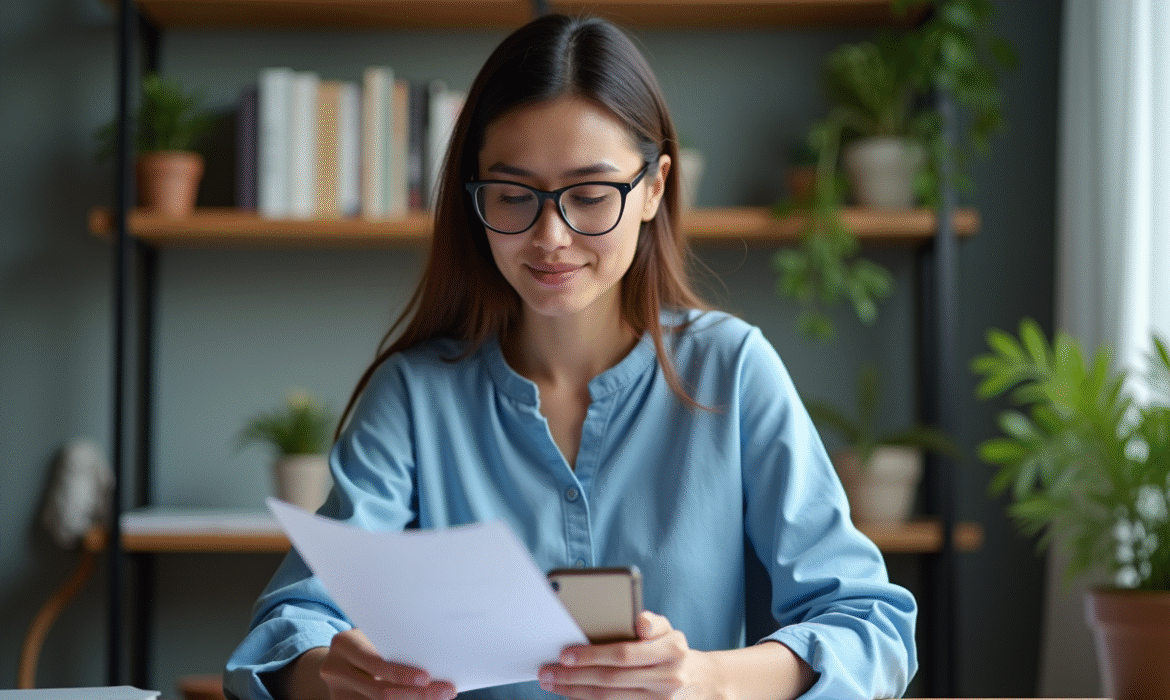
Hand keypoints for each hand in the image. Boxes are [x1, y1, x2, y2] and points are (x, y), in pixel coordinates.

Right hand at [287, 628, 456, 699]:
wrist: (335, 659)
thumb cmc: (364, 642)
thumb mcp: (372, 635)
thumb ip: (391, 646)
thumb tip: (433, 659)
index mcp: (345, 644)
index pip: (378, 663)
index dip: (403, 673)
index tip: (427, 678)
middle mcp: (335, 669)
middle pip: (381, 690)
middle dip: (417, 693)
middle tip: (445, 692)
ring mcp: (336, 692)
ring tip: (436, 697)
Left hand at [538, 611, 727, 699]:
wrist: (700, 683)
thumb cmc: (671, 650)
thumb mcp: (669, 630)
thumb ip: (653, 622)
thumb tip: (640, 621)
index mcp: (671, 649)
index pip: (624, 654)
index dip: (592, 655)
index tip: (565, 653)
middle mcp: (667, 677)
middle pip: (611, 679)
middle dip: (574, 676)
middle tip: (547, 672)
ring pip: (609, 699)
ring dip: (575, 692)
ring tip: (553, 684)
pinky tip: (572, 695)